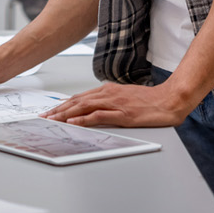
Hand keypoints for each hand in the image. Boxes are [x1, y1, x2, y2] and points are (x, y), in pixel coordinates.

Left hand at [46, 80, 195, 127]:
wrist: (169, 100)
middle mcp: (108, 94)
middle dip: (58, 110)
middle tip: (44, 117)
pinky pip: (100, 115)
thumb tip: (93, 108)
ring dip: (66, 114)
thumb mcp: (124, 98)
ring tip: (52, 119)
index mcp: (108, 90)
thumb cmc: (150, 101)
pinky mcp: (123, 114)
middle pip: (77, 101)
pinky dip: (84, 119)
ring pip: (84, 107)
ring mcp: (115, 103)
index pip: (79, 97)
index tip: (50, 111)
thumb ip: (108, 101)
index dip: (62, 104)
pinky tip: (74, 122)